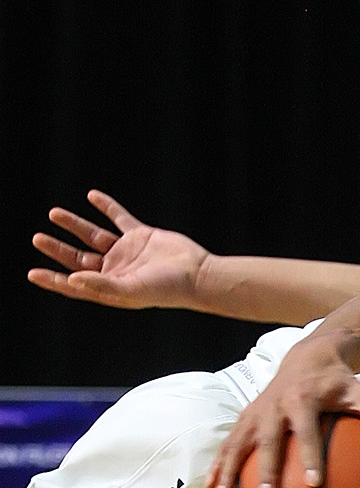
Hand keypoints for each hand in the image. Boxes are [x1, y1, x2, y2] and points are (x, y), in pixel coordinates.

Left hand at [29, 190, 207, 308]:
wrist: (198, 274)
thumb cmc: (167, 289)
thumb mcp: (131, 290)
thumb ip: (100, 284)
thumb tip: (71, 279)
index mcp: (109, 287)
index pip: (75, 284)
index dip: (53, 280)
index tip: (33, 273)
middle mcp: (115, 269)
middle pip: (79, 258)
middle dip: (57, 249)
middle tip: (38, 238)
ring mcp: (127, 251)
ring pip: (94, 236)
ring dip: (74, 224)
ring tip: (54, 214)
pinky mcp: (141, 236)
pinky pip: (119, 218)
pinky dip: (107, 206)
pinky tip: (93, 196)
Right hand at [208, 336, 359, 487]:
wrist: (308, 357)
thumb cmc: (339, 382)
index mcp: (304, 400)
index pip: (307, 432)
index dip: (310, 457)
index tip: (314, 484)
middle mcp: (275, 406)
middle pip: (268, 442)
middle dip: (266, 471)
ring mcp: (256, 412)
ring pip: (238, 444)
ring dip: (228, 472)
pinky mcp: (245, 417)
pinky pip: (228, 443)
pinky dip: (218, 464)